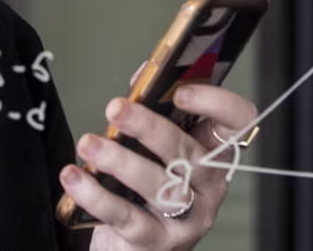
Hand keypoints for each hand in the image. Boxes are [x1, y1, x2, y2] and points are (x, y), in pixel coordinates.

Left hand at [59, 81, 262, 249]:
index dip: (217, 103)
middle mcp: (208, 186)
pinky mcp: (157, 241)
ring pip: (159, 185)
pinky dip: (97, 195)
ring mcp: (187, 217)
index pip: (237, 123)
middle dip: (148, 126)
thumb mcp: (157, 152)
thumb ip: (153, 111)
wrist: (138, 249)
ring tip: (89, 144)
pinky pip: (127, 216)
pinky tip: (75, 177)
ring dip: (119, 160)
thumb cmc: (148, 192)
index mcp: (214, 154)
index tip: (181, 92)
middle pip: (188, 152)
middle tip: (115, 109)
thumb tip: (141, 79)